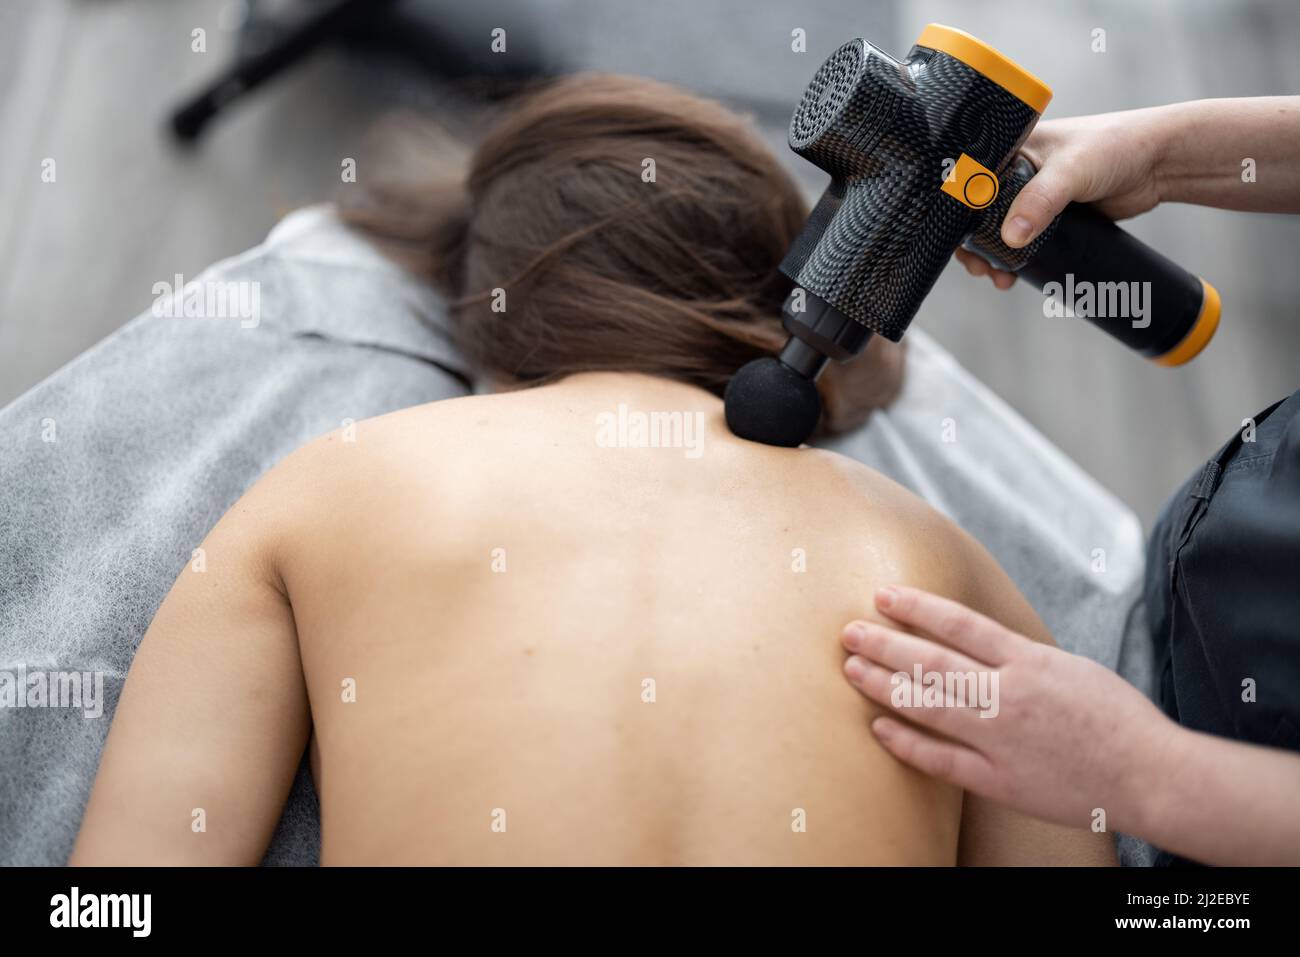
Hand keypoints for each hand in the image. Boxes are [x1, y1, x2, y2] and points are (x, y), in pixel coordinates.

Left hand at [840, 585, 1175, 832]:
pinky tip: (879, 727)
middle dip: (884, 644)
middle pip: (931, 662)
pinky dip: (906, 743)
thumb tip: (971, 641)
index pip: (959, 624)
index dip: (916, 607)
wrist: (1152, 776)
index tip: (883, 595)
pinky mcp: (1000, 779)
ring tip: (852, 669)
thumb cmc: (1116, 718)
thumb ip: (1018, 656)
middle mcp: (1010, 696)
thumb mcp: (1069, 667)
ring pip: (928, 706)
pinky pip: (941, 760)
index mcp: (1030, 661)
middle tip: (848, 631)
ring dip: (883, 686)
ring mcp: (1002, 739)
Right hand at [955, 107, 1165, 287]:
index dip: (959, 213)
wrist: (1158, 162)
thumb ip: (1041, 201)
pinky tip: (1014, 272)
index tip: (962, 242)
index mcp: (1010, 146)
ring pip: (999, 228)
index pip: (969, 182)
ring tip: (998, 276)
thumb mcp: (1072, 171)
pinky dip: (1015, 256)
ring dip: (994, 255)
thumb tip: (1011, 237)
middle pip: (978, 212)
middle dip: (975, 244)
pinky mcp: (1049, 214)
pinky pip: (1023, 238)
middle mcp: (1015, 169)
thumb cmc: (1115, 145)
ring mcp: (1032, 193)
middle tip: (980, 267)